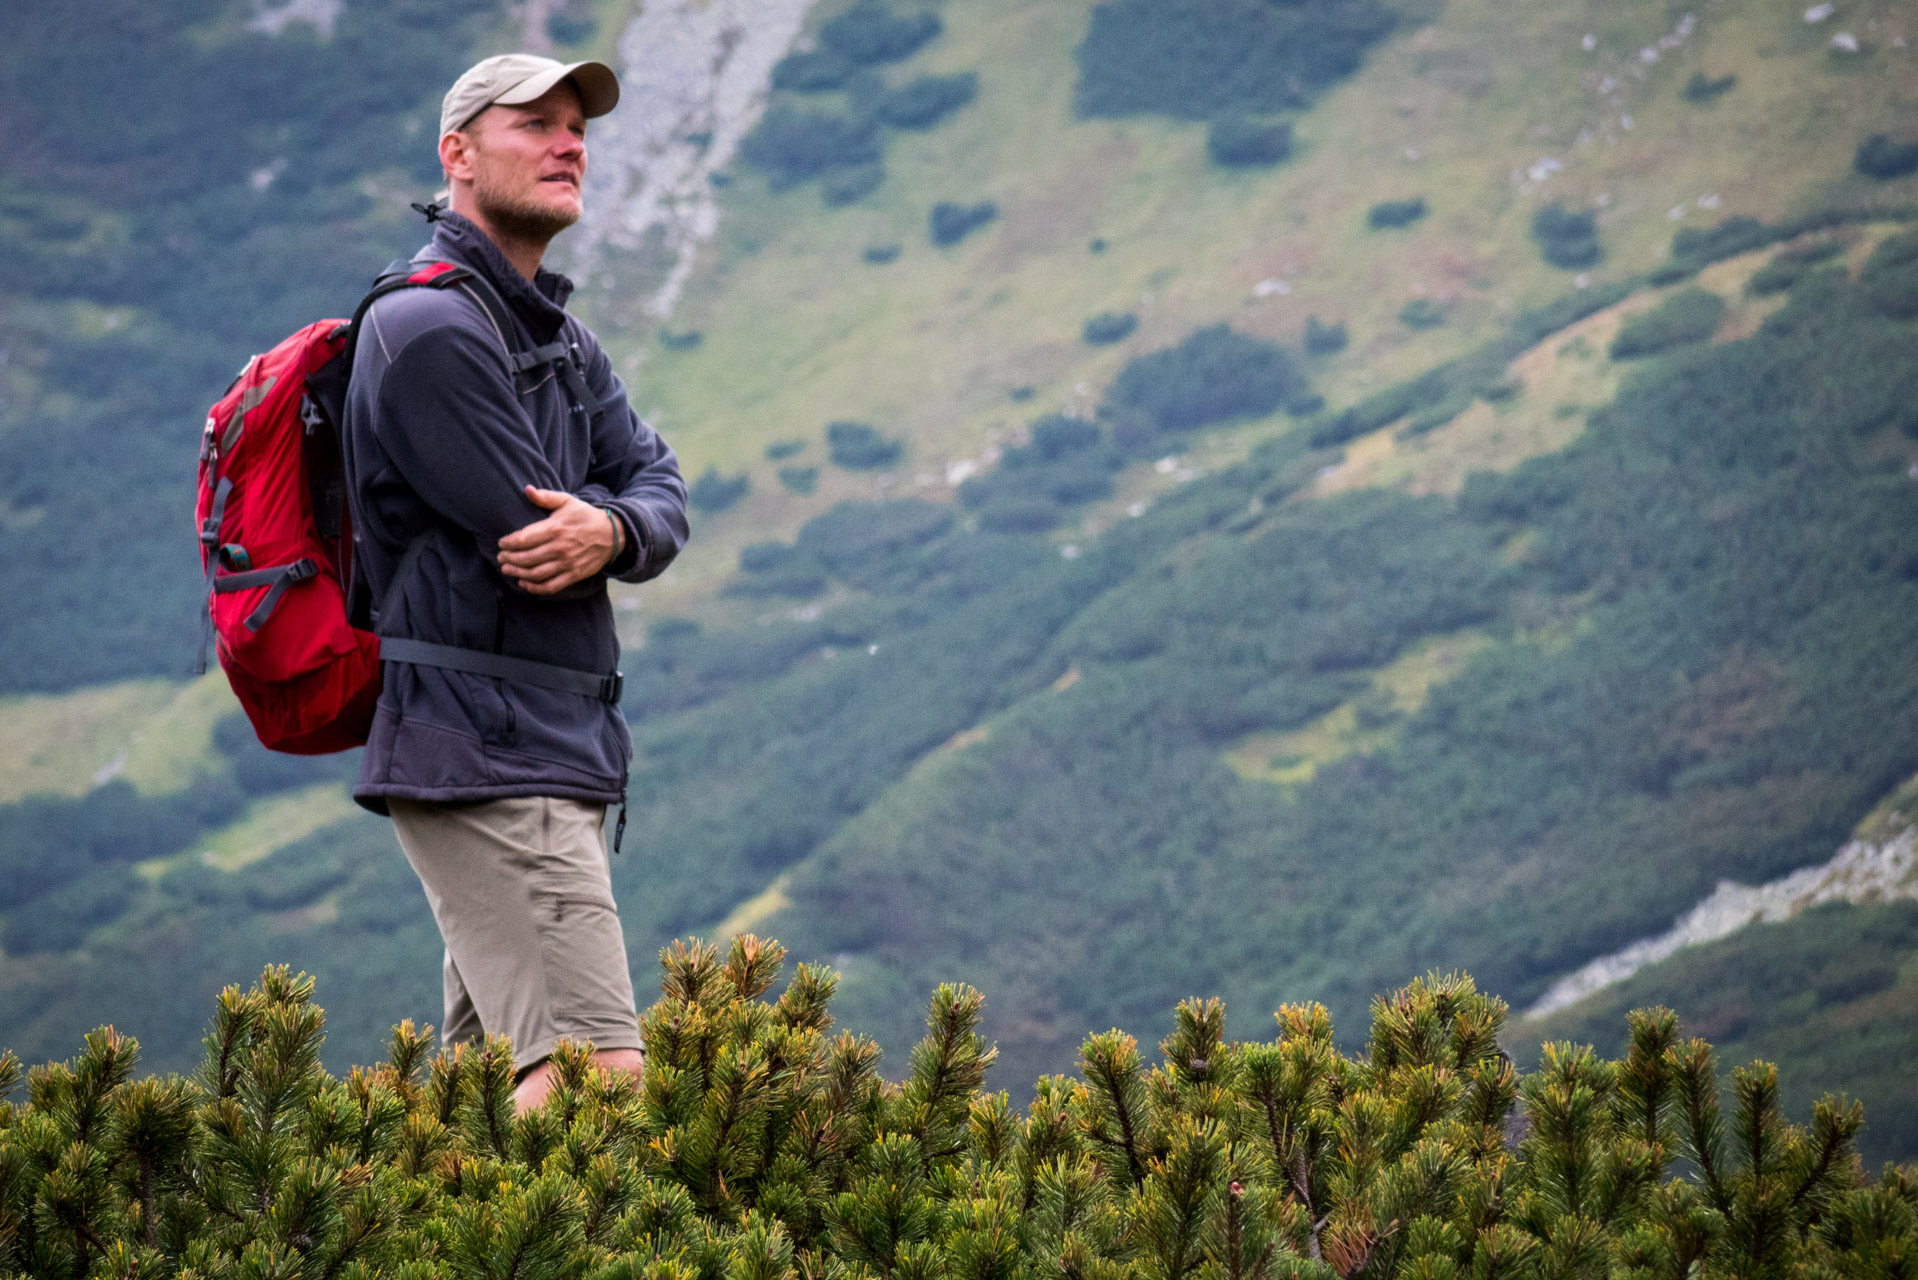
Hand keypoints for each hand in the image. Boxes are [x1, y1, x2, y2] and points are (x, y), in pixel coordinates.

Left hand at [497, 486, 620, 594]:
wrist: (613, 534)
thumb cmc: (586, 516)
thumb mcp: (567, 501)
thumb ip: (546, 497)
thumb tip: (527, 489)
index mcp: (555, 528)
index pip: (523, 539)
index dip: (508, 543)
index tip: (501, 543)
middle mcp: (559, 547)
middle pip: (526, 557)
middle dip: (509, 558)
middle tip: (501, 557)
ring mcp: (567, 563)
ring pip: (535, 573)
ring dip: (517, 573)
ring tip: (507, 569)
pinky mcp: (574, 575)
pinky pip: (551, 585)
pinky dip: (535, 588)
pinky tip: (524, 584)